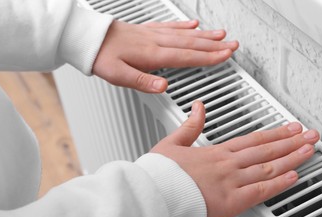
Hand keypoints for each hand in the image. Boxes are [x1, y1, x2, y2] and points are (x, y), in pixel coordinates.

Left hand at [92, 20, 238, 92]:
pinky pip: (170, 26)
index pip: (187, 57)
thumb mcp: (118, 76)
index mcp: (152, 55)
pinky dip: (184, 26)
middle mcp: (156, 42)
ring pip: (185, 34)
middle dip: (214, 45)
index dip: (208, 57)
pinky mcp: (147, 31)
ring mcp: (153, 34)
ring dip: (204, 35)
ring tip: (221, 34)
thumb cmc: (102, 57)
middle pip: (191, 44)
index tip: (225, 56)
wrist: (88, 38)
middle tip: (232, 45)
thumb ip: (143, 82)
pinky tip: (192, 25)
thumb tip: (164, 87)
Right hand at [151, 101, 319, 216]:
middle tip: (310, 135)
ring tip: (309, 151)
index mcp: (215, 152)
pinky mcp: (230, 202)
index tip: (289, 127)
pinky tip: (293, 176)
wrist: (153, 194)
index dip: (274, 132)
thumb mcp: (172, 142)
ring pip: (268, 167)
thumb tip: (198, 107)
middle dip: (291, 141)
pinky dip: (278, 184)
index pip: (252, 138)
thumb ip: (190, 125)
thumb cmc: (160, 173)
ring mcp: (231, 182)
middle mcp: (227, 164)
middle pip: (265, 150)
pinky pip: (260, 191)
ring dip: (291, 158)